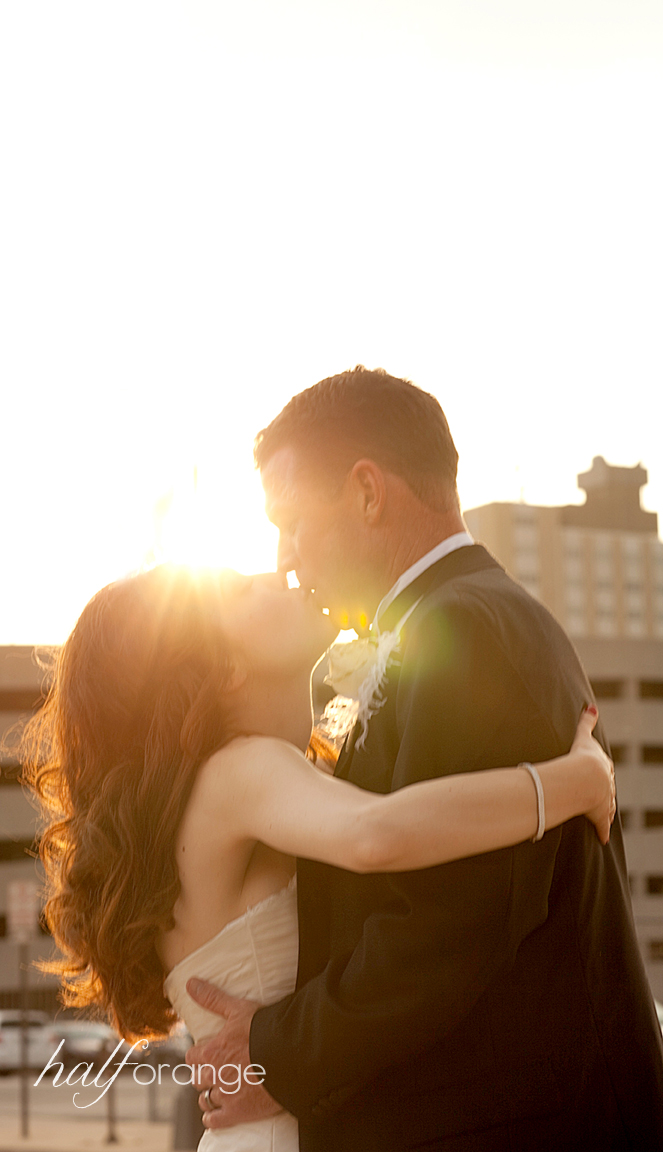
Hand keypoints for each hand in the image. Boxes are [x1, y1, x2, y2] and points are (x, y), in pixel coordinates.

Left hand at [185, 978, 281, 1129]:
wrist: (289, 1056)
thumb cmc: (264, 1030)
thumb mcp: (237, 1009)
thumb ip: (212, 998)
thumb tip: (190, 983)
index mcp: (212, 1051)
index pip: (192, 1057)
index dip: (199, 1055)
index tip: (206, 1054)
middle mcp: (214, 1074)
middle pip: (198, 1079)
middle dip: (204, 1075)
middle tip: (215, 1072)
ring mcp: (226, 1095)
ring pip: (205, 1099)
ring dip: (209, 1095)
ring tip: (218, 1091)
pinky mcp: (238, 1112)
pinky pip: (214, 1120)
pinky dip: (213, 1118)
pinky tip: (217, 1114)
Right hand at [571, 706, 615, 844]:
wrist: (585, 778)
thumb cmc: (582, 758)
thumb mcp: (584, 738)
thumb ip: (586, 722)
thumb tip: (592, 706)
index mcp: (603, 767)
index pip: (604, 769)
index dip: (601, 771)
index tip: (598, 774)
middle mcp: (607, 785)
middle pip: (607, 788)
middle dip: (604, 790)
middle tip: (598, 792)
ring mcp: (604, 801)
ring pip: (607, 806)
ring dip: (606, 810)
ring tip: (603, 814)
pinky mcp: (599, 815)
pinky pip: (601, 824)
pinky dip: (602, 830)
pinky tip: (603, 838)